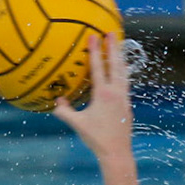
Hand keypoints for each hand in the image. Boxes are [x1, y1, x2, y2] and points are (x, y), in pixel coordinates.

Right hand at [51, 30, 131, 159]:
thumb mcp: (77, 124)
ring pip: (123, 73)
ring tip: (119, 46)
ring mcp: (124, 98)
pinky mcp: (128, 105)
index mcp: (103, 94)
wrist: (117, 152)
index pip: (98, 67)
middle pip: (115, 64)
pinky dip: (123, 73)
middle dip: (112, 47)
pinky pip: (125, 83)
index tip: (94, 36)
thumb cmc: (96, 138)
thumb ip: (65, 111)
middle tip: (111, 32)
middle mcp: (116, 93)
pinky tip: (122, 71)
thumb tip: (56, 101)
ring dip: (120, 58)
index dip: (95, 50)